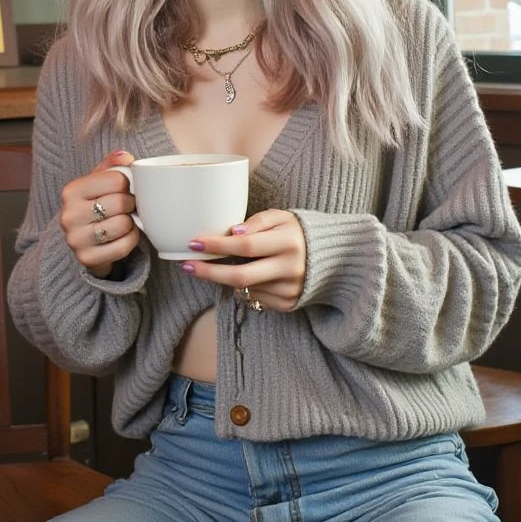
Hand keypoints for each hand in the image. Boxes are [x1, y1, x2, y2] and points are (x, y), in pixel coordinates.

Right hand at [60, 151, 138, 276]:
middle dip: (130, 204)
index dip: (127, 184)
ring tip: (123, 220)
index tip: (123, 190)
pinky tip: (123, 236)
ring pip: (123, 224)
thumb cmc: (95, 205)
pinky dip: (131, 240)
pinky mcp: (87, 258)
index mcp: (71, 190)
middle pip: (120, 202)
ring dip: (130, 223)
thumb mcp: (99, 181)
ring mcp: (75, 239)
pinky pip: (123, 246)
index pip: (116, 179)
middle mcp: (68, 215)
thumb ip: (112, 165)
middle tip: (126, 207)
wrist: (84, 241)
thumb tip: (126, 157)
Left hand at [182, 210, 306, 310]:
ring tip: (219, 265)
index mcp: (288, 242)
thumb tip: (233, 232)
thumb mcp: (282, 217)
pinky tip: (249, 275)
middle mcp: (290, 268)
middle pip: (240, 276)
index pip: (246, 245)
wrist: (334, 260)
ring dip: (225, 278)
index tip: (194, 243)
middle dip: (209, 272)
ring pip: (245, 288)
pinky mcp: (288, 304)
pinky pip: (256, 297)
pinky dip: (245, 286)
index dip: (218, 245)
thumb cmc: (297, 233)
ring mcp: (289, 290)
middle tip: (186, 265)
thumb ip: (257, 221)